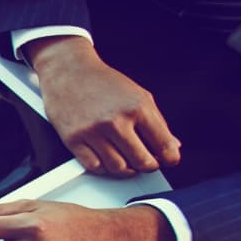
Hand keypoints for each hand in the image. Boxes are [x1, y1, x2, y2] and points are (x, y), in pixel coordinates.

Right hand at [26, 36, 180, 175]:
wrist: (68, 71)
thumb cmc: (102, 82)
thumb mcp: (137, 94)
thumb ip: (156, 121)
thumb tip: (172, 145)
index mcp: (137, 107)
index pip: (163, 144)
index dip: (170, 157)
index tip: (168, 160)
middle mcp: (116, 121)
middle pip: (142, 161)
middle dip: (148, 166)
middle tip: (146, 162)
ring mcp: (93, 131)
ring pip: (118, 168)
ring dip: (126, 170)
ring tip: (127, 162)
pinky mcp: (73, 139)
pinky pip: (94, 166)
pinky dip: (103, 167)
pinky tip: (106, 158)